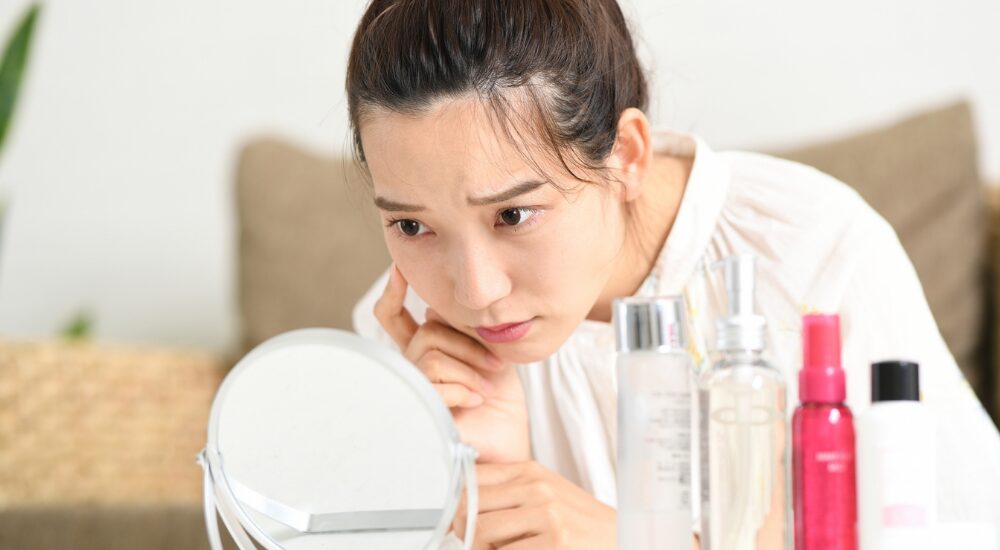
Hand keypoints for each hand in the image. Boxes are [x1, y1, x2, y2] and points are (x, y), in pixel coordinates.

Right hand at [374, 263, 529, 463]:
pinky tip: (477, 400)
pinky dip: (463, 388)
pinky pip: (432, 380)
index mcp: (424, 351)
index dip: (393, 290)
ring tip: (488, 387)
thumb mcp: (487, 354)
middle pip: (425, 333)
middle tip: (495, 363)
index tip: (400, 266)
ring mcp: (411, 391)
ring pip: (430, 354)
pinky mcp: (416, 411)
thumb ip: (463, 329)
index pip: (393, 316)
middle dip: (466, 343)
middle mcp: (411, 369)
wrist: (507, 445)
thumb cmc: (499, 404)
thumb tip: (435, 310)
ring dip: (468, 368)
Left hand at [452, 461, 616, 548]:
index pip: (473, 477)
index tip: (452, 519)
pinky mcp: (556, 542)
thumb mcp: (546, 496)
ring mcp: (547, 515)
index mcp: (530, 472)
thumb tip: (462, 508)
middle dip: (462, 531)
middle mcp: (537, 488)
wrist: (623, 539)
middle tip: (468, 544)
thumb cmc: (582, 524)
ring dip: (478, 549)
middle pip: (471, 507)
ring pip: (482, 533)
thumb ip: (509, 495)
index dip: (455, 502)